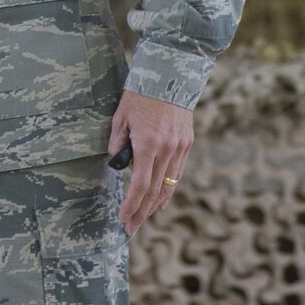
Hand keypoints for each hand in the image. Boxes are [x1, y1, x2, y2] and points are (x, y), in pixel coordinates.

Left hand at [108, 89, 192, 234]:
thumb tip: (117, 165)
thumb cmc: (139, 95)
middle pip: (155, 191)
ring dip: (155, 204)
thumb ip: (117, 143)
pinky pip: (177, 172)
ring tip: (143, 217)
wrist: (170, 76)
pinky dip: (169, 188)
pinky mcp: (187, 143)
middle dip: (142, 212)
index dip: (131, 205)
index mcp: (148, 144)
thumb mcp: (120, 117)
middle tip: (131, 228)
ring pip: (168, 184)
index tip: (122, 218)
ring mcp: (180, 148)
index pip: (139, 185)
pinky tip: (161, 198)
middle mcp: (167, 149)